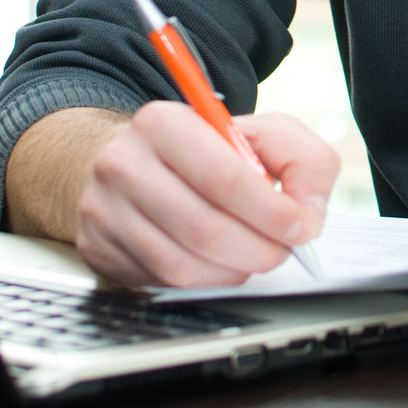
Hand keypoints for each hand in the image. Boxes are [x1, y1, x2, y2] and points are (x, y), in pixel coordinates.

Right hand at [6, 103, 339, 287]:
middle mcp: (125, 165)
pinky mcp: (100, 249)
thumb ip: (302, 160)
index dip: (271, 212)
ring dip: (235, 269)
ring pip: (184, 266)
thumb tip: (308, 213)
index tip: (300, 226)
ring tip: (254, 253)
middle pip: (204, 229)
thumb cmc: (204, 150)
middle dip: (260, 249)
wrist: (134, 161)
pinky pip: (164, 283)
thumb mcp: (260, 132)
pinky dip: (207, 280)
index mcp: (163, 124)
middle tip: (284, 249)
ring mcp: (105, 211)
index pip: (224, 178)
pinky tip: (221, 261)